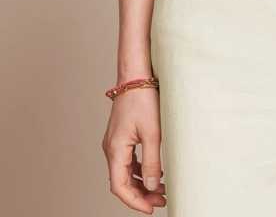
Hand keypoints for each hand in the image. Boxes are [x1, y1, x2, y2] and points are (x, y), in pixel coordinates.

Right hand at [101, 87, 166, 212]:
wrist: (136, 75)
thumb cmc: (143, 99)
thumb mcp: (153, 132)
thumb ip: (153, 161)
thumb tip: (153, 186)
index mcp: (115, 149)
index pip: (119, 186)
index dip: (135, 201)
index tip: (151, 209)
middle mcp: (111, 148)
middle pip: (122, 182)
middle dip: (141, 194)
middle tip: (161, 200)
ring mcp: (115, 142)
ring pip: (125, 172)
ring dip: (141, 183)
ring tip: (161, 189)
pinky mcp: (121, 135)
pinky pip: (128, 161)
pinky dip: (140, 170)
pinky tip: (155, 172)